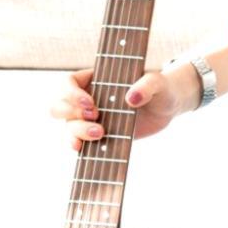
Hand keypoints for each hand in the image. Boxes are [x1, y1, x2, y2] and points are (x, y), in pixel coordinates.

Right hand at [49, 66, 191, 149]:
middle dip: (71, 113)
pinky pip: (79, 141)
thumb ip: (146, 85)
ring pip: (68, 126)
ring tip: (100, 133)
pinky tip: (81, 149)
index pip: (69, 82)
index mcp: (95, 79)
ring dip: (77, 131)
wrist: (167, 108)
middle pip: (60, 106)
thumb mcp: (157, 82)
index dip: (72, 93)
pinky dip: (77, 145)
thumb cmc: (160, 88)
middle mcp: (87, 99)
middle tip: (95, 116)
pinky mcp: (98, 135)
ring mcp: (91, 119)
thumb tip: (131, 98)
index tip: (90, 103)